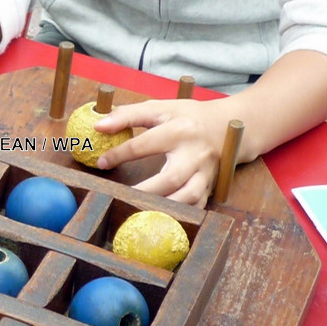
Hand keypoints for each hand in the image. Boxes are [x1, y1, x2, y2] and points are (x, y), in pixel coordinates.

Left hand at [94, 99, 235, 206]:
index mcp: (179, 130)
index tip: (101, 162)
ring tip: (139, 210)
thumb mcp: (159, 108)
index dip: (120, 154)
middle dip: (145, 190)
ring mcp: (205, 173)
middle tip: (120, 196)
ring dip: (164, 207)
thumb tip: (98, 126)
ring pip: (188, 197)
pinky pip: (196, 207)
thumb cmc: (185, 117)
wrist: (227, 126)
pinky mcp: (210, 187)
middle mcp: (194, 153)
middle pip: (171, 178)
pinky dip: (180, 214)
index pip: (145, 144)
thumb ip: (127, 115)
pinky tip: (159, 217)